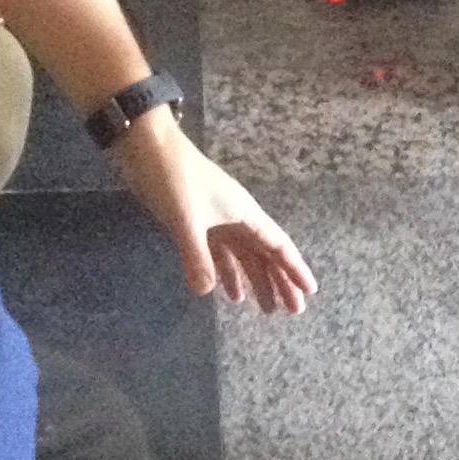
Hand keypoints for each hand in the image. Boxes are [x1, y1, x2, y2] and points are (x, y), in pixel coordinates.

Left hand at [110, 111, 315, 311]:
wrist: (148, 148)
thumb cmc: (174, 179)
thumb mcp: (187, 219)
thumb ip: (197, 256)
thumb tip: (206, 292)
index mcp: (245, 214)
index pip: (278, 246)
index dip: (295, 269)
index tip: (310, 291)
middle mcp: (238, 218)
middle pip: (266, 254)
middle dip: (279, 282)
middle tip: (291, 311)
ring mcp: (218, 220)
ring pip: (245, 256)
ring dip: (255, 280)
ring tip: (265, 309)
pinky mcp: (198, 221)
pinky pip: (221, 252)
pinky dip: (227, 272)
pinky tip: (228, 291)